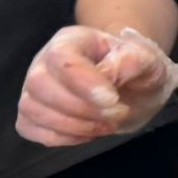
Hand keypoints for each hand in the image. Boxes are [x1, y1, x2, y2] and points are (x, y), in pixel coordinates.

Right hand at [16, 26, 177, 147]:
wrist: (134, 88)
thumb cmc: (137, 69)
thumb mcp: (148, 59)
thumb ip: (130, 61)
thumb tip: (106, 76)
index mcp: (72, 40)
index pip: (61, 57)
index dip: (83, 82)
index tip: (112, 99)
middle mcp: (45, 61)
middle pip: (39, 84)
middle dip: (81, 108)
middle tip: (117, 113)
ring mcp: (35, 88)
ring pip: (31, 109)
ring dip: (73, 125)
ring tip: (107, 124)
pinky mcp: (32, 114)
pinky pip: (29, 128)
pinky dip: (60, 137)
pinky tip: (87, 133)